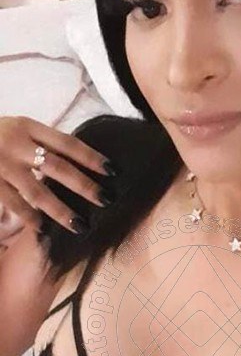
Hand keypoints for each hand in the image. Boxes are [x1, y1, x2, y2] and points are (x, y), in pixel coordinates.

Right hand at [0, 116, 116, 233]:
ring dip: (61, 210)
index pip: (67, 143)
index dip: (92, 157)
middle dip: (84, 186)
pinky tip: (44, 229)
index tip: (114, 171)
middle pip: (58, 167)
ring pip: (37, 191)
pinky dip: (30, 217)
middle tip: (106, 200)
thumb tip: (79, 161)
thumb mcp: (18, 128)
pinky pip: (13, 203)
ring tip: (80, 225)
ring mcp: (1, 163)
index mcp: (28, 126)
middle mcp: (16, 143)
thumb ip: (42, 142)